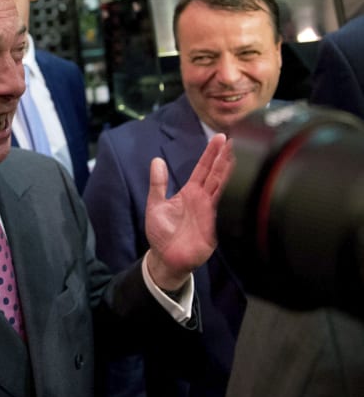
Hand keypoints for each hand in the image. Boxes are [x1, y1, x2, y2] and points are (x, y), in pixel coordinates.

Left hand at [144, 134, 233, 289]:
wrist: (165, 259)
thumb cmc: (161, 233)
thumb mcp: (155, 204)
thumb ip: (157, 184)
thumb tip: (156, 161)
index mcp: (191, 192)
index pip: (203, 168)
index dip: (211, 153)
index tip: (220, 138)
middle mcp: (203, 200)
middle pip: (217, 175)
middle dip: (226, 158)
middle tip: (236, 141)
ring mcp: (211, 213)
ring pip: (224, 189)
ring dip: (231, 174)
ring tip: (240, 157)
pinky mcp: (215, 228)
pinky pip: (224, 211)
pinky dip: (231, 199)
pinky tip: (239, 186)